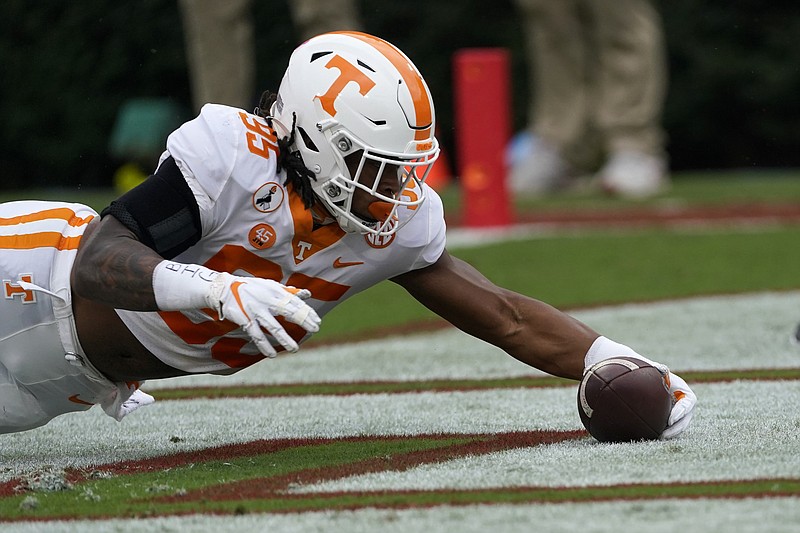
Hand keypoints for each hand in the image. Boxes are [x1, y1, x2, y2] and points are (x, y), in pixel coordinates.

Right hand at [206, 273, 320, 356]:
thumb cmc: (252, 288)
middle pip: (288, 312)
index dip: (307, 312)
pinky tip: (273, 354)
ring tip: (295, 349)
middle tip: (315, 330)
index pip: (295, 302)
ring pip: (273, 327)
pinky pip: (257, 335)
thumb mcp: (271, 286)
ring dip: (285, 339)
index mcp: (275, 291)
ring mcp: (256, 311)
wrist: (224, 288)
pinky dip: (265, 346)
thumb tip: (308, 294)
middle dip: (303, 321)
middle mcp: (266, 300)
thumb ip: (289, 292)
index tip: (318, 321)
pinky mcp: (245, 320)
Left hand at [660, 370, 696, 438]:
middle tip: (663, 434)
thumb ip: (661, 370)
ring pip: (680, 426)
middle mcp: (686, 405)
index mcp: (686, 393)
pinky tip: (656, 435)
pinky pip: (673, 428)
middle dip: (676, 428)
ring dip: (672, 433)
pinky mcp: (674, 418)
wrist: (650, 379)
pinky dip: (667, 432)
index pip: (687, 404)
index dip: (680, 413)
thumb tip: (661, 370)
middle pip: (685, 419)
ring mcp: (681, 413)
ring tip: (659, 437)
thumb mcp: (659, 371)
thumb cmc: (655, 374)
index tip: (669, 420)